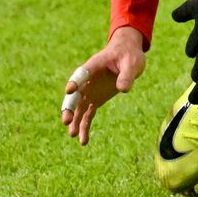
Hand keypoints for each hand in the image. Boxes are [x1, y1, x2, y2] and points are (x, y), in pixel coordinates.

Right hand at [60, 27, 146, 145]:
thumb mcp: (131, 63)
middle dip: (69, 108)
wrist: (127, 55)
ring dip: (75, 121)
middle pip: (75, 95)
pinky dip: (85, 127)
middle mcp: (87, 81)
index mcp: (93, 66)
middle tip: (66, 120)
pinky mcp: (95, 100)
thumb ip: (127, 75)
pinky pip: (87, 115)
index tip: (70, 90)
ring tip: (72, 135)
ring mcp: (89, 92)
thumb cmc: (128, 55)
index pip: (82, 74)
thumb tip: (123, 90)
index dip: (76, 81)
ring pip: (78, 108)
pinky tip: (83, 141)